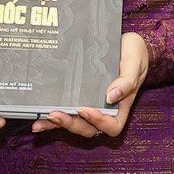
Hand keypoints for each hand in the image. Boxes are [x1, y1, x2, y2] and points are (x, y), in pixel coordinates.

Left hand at [32, 32, 149, 138]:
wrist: (126, 44)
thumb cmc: (135, 54)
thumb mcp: (134, 63)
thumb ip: (127, 81)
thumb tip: (111, 97)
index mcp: (121, 106)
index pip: (112, 126)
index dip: (99, 122)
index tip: (85, 109)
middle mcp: (105, 110)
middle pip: (89, 128)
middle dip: (72, 124)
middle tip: (55, 114)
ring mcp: (91, 106)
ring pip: (75, 123)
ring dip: (58, 125)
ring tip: (41, 120)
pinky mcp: (79, 98)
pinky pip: (67, 112)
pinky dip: (53, 118)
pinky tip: (38, 118)